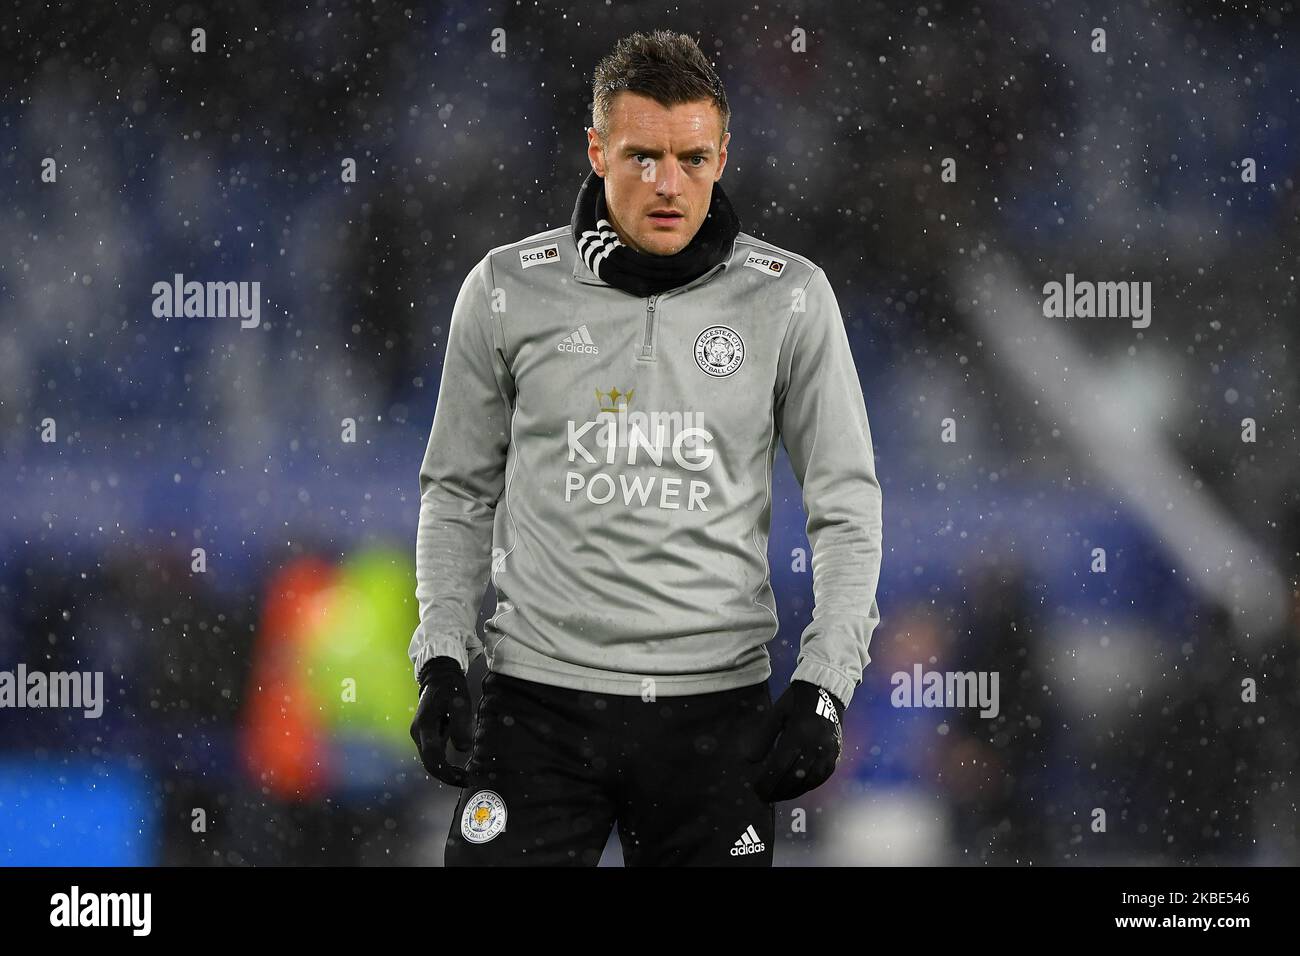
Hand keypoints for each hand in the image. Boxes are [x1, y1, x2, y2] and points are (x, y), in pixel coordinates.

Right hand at [409, 656, 473, 786]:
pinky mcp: (426, 736)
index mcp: (424, 725)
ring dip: (447, 771)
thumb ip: (460, 724)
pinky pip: (434, 755)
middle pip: (429, 763)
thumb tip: (463, 749)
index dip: (447, 771)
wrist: (439, 677)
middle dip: (448, 776)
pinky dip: (445, 764)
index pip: (432, 757)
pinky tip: (460, 768)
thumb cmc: (450, 688)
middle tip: (468, 781)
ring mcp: (420, 735)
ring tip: (467, 776)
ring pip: (430, 761)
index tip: (464, 777)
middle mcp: (418, 733)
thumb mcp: (459, 702)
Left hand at [744, 680, 844, 801]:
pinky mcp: (836, 753)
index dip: (767, 781)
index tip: (756, 789)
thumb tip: (749, 760)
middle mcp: (815, 746)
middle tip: (764, 797)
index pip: (780, 766)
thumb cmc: (796, 701)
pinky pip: (823, 776)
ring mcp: (828, 751)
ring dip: (793, 791)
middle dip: (778, 790)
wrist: (826, 690)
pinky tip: (798, 789)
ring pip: (810, 780)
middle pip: (794, 777)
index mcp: (799, 734)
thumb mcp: (777, 714)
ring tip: (779, 796)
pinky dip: (809, 786)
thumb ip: (764, 737)